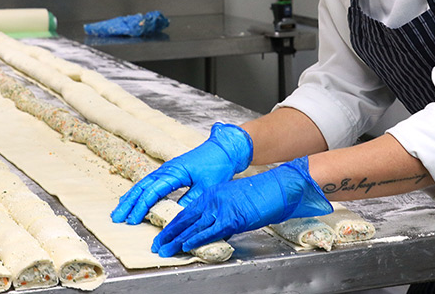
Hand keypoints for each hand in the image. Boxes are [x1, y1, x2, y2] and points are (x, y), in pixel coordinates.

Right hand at [111, 122, 252, 224]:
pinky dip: (139, 191)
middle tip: (116, 218)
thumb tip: (176, 217)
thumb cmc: (217, 166)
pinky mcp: (170, 171)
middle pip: (142, 187)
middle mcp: (167, 169)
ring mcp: (167, 169)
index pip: (152, 191)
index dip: (141, 207)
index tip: (132, 220)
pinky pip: (150, 182)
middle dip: (128, 203)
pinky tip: (133, 199)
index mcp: (175, 172)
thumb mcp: (206, 187)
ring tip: (119, 211)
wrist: (223, 150)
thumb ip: (190, 201)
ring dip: (131, 197)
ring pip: (143, 184)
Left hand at [153, 156, 332, 256]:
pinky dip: (196, 238)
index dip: (174, 225)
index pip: (187, 211)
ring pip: (193, 226)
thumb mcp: (235, 200)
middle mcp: (213, 199)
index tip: (163, 235)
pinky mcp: (232, 217)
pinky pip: (210, 230)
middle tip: (156, 245)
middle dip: (169, 233)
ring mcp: (222, 207)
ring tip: (164, 249)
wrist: (278, 186)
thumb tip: (214, 230)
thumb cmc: (261, 194)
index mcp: (213, 193)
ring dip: (177, 239)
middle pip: (185, 218)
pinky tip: (185, 245)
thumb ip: (222, 213)